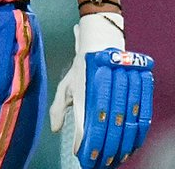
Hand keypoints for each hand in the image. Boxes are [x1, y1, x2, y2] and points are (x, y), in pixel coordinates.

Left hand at [49, 12, 154, 167]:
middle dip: (108, 149)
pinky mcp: (141, 85)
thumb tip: (54, 130)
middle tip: (103, 164)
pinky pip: (143, 114)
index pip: (93, 123)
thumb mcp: (66, 85)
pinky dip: (139, 133)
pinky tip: (132, 146)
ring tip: (117, 159)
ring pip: (130, 122)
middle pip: (112, 126)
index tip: (88, 159)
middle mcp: (109, 88)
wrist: (102, 41)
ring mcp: (127, 85)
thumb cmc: (82, 68)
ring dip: (124, 145)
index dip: (92, 144)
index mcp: (88, 88)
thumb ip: (59, 108)